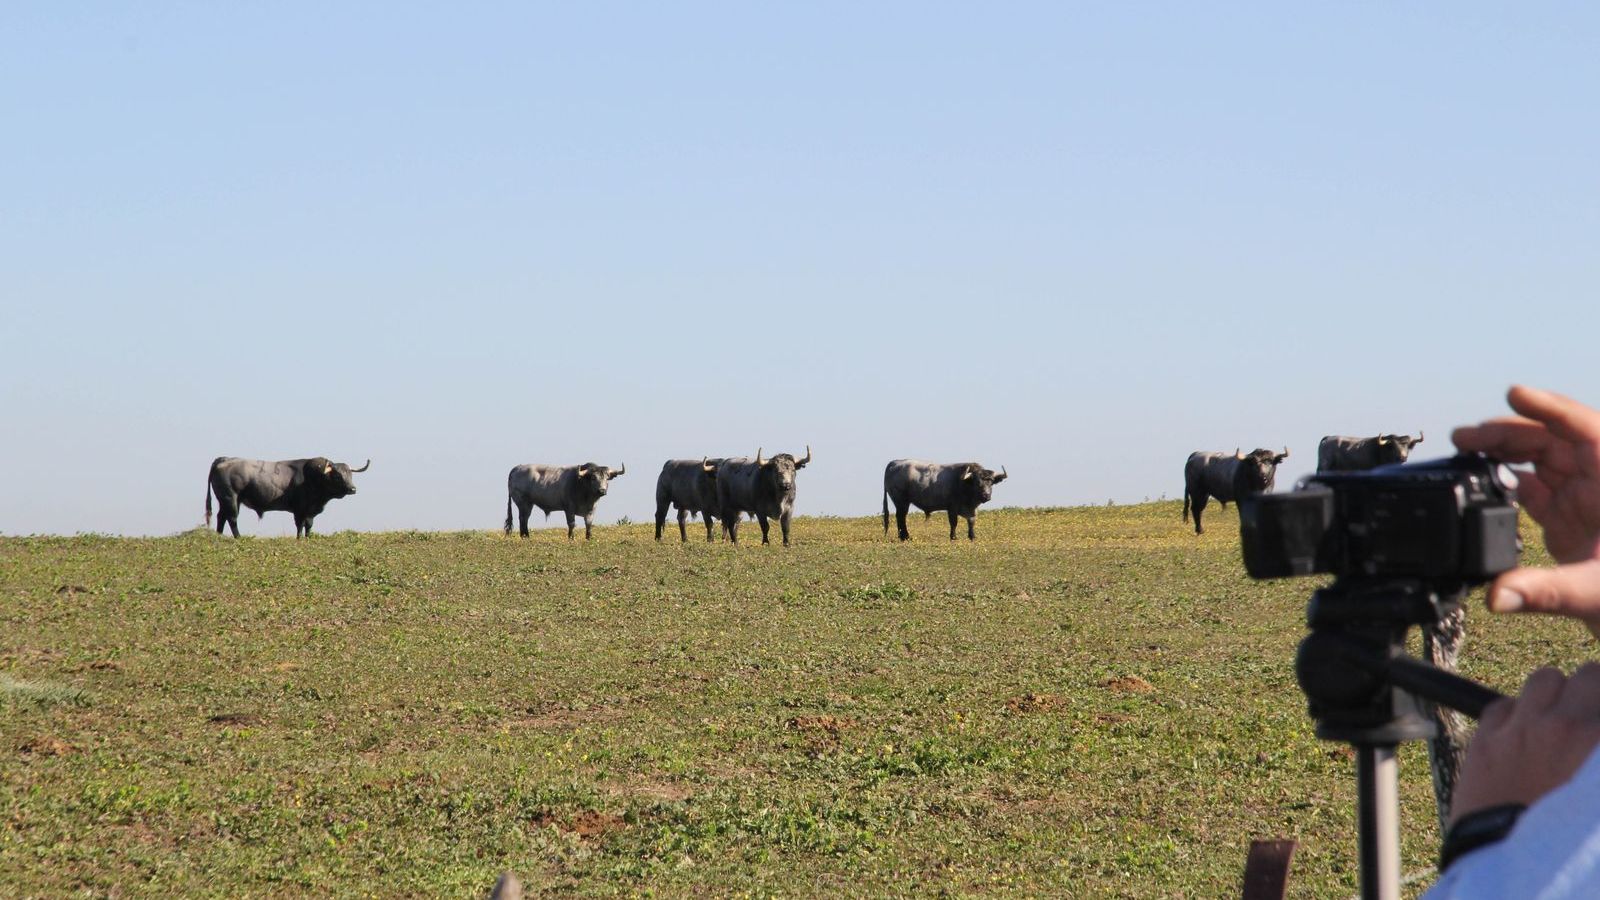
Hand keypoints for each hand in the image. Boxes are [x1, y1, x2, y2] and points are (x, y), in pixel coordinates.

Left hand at [1449, 664, 1599, 825]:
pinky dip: (1513, 715)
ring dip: (1555, 694)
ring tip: (1557, 719)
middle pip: (1591, 676)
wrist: (1518, 872)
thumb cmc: (1571, 839)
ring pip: (1544, 679)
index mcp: (1599, 743)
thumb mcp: (1594, 795)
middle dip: (1595, 692)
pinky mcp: (1485, 740)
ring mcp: (1522, 729)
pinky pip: (1502, 705)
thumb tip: (1592, 748)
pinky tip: (1519, 736)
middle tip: (1592, 716)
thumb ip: (1594, 759)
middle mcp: (1568, 727)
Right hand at [1453, 385, 1599, 637]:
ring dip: (1502, 453)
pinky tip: (1481, 483)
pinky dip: (1507, 483)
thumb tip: (1496, 594)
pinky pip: (1534, 490)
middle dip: (1508, 432)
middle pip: (1552, 440)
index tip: (1513, 394)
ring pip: (1540, 461)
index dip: (1549, 408)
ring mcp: (1582, 501)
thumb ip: (1547, 591)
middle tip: (1464, 437)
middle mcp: (1598, 484)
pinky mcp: (1567, 522)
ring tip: (1464, 451)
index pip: (1585, 428)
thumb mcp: (1598, 591)